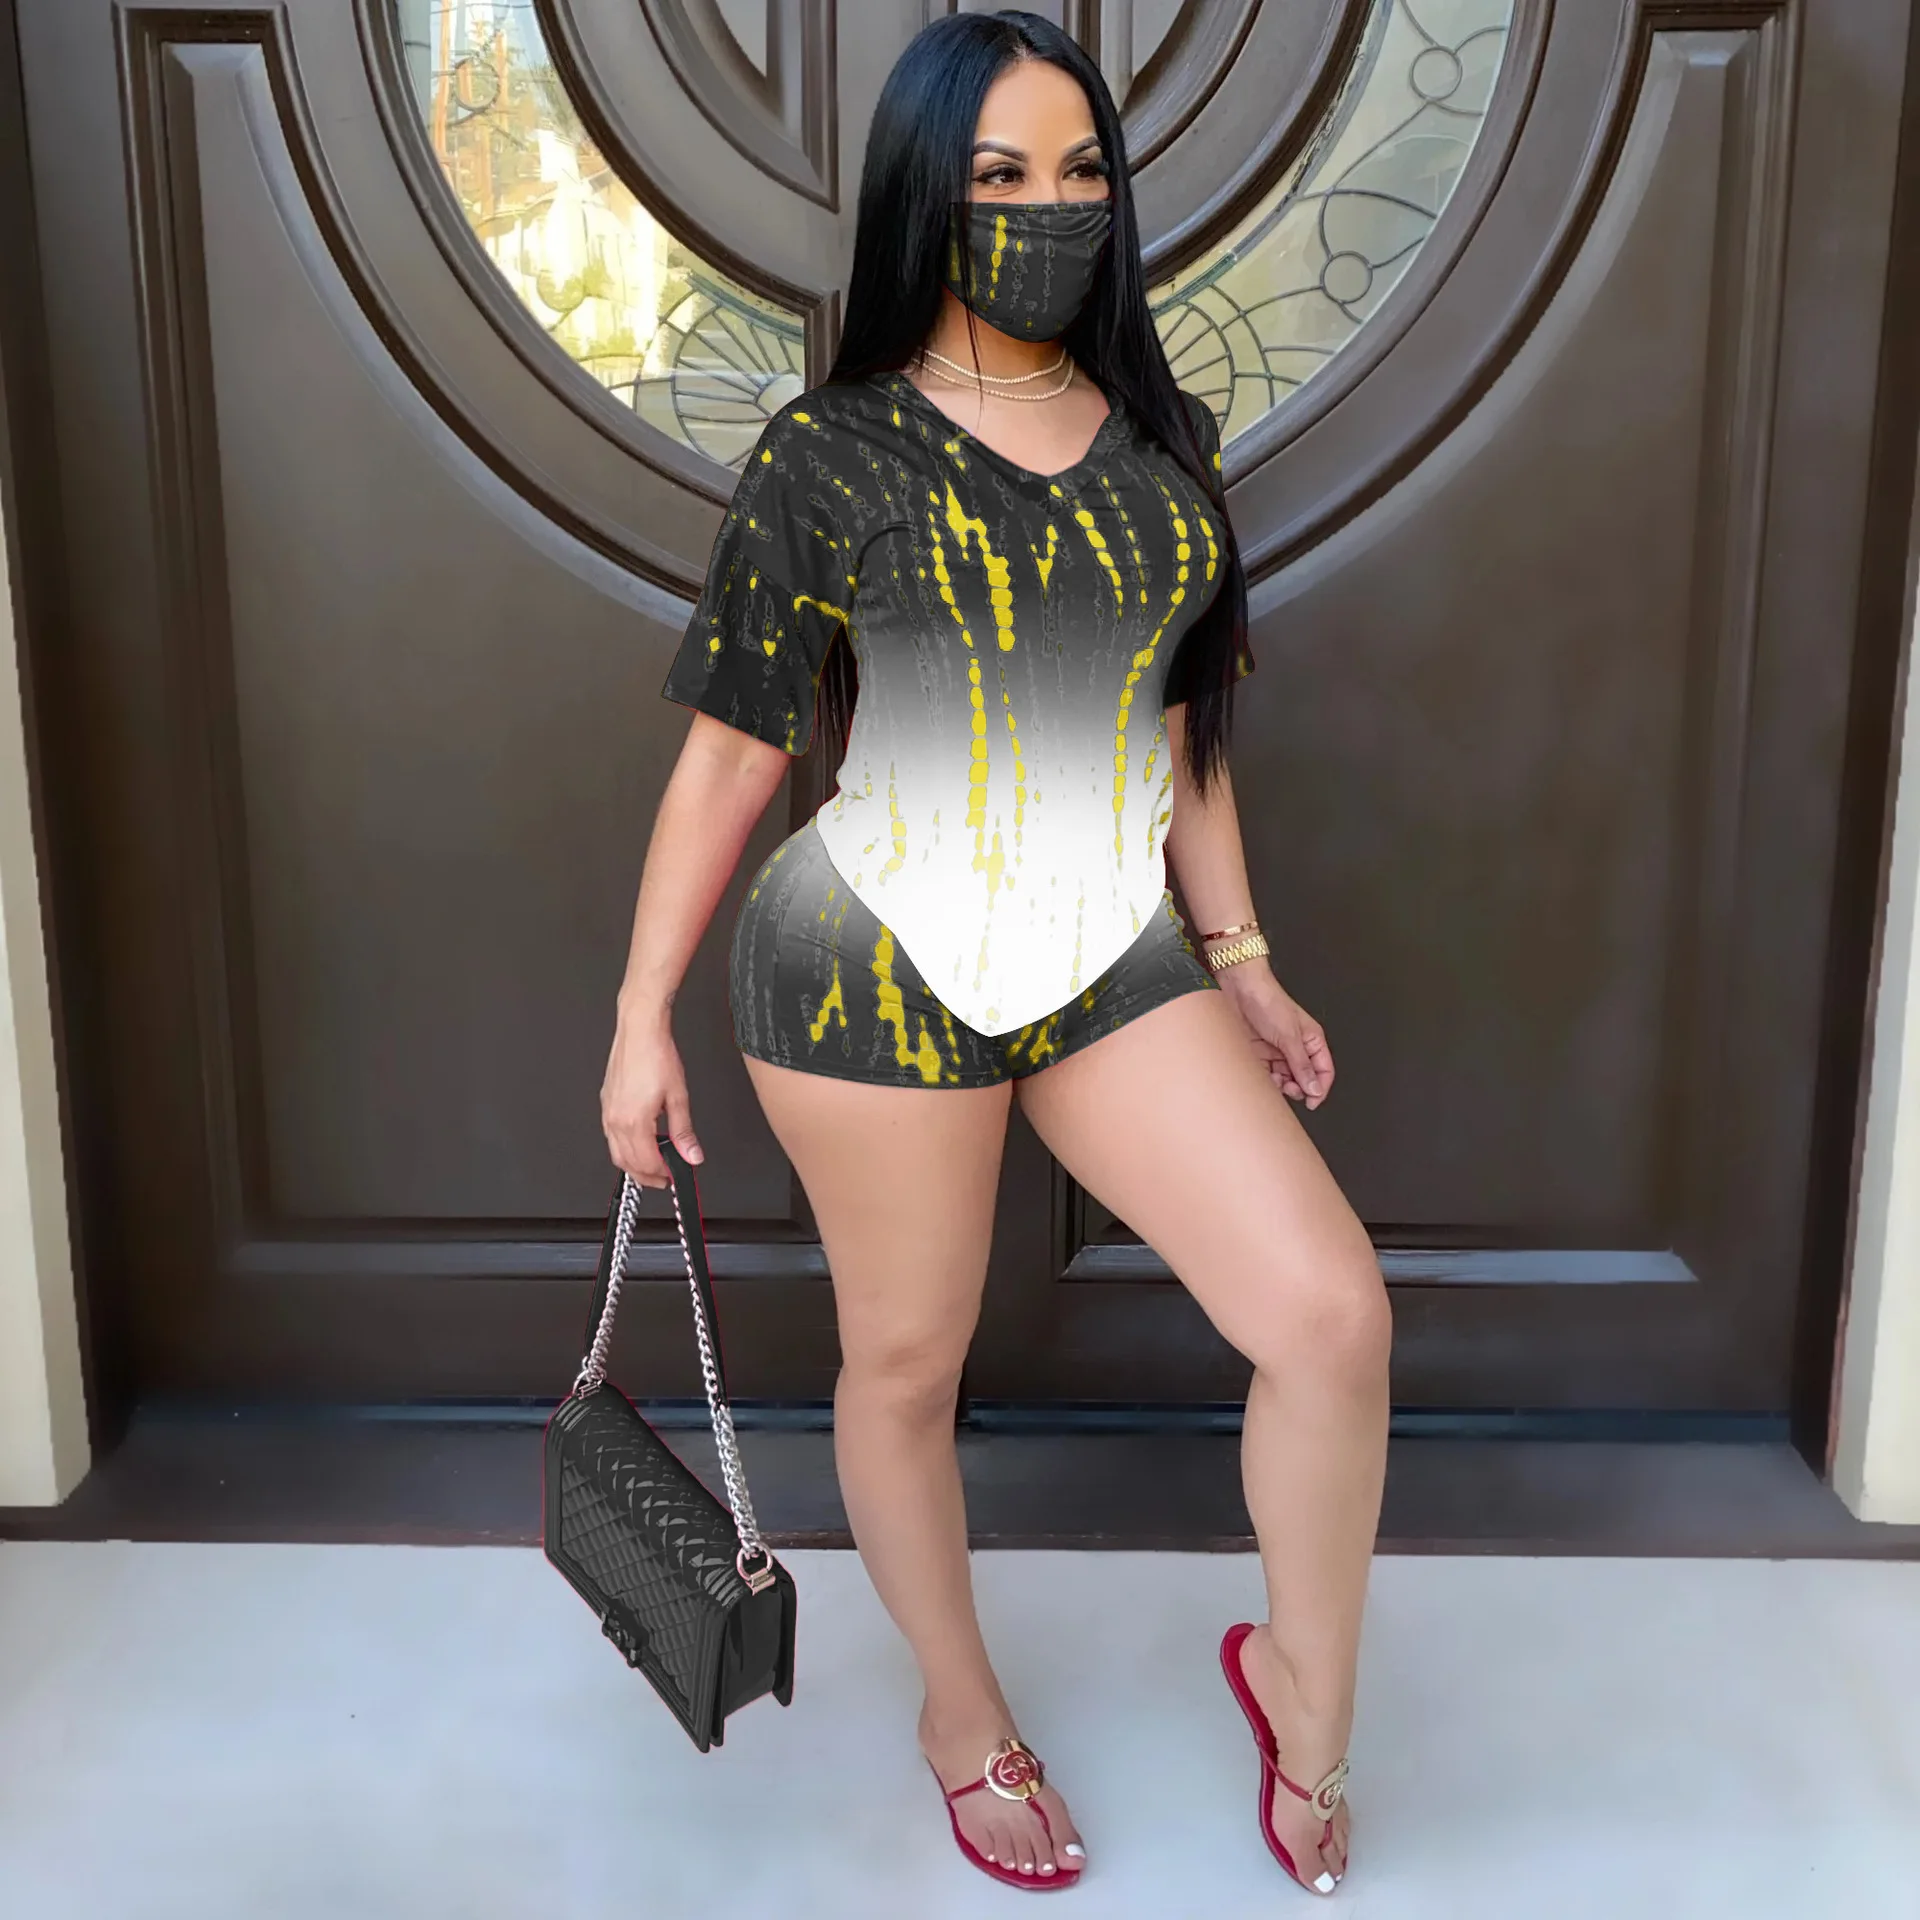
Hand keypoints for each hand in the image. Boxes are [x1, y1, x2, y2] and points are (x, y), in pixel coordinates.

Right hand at [601, 999, 704, 1186]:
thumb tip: (692, 1154)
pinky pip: (611, 1136)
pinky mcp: (606, 1103)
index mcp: (634, 1121)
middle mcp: (616, 1119)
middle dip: (646, 1175)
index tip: (673, 1176)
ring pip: (616, 1152)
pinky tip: (639, 1142)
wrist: (639, 1030)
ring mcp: (608, 1111)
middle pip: (627, 1163)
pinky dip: (625, 1146)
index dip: (661, 1174)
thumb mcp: (678, 1097)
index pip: (646, 1163)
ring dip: (633, 1163)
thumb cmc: (656, 1055)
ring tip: (653, 1164)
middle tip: (663, 1177)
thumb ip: (683, 1131)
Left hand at [1216, 964, 1334, 1109]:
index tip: (1311, 1102)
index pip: (1323, 1070)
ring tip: (1274, 1081)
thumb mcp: (1289, 1037)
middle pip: (1303, 1078)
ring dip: (1280, 1084)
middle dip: (1298, 1087)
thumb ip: (1302, 1065)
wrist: (1239, 989)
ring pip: (1284, 1079)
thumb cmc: (1268, 1002)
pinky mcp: (1259, 1053)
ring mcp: (1277, 1051)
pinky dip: (1265, 1079)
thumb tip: (1315, 1088)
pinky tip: (1260, 1077)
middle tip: (1290, 1089)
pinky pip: (1266, 1074)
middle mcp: (1296, 1047)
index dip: (1320, 1088)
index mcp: (1312, 1040)